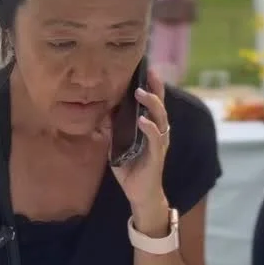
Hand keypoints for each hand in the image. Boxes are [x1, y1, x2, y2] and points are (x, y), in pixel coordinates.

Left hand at [110, 67, 169, 214]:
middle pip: (160, 106)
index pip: (154, 103)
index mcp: (151, 128)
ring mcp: (159, 143)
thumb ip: (113, 130)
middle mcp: (159, 132)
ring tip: (140, 93)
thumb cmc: (131, 170)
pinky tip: (142, 120)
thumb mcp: (117, 146)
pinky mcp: (157, 156)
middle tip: (147, 73)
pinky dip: (149, 128)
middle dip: (155, 88)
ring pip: (160, 118)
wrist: (140, 195)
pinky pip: (155, 139)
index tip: (147, 69)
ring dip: (151, 104)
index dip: (152, 86)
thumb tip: (103, 113)